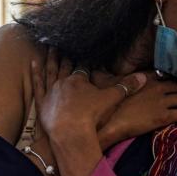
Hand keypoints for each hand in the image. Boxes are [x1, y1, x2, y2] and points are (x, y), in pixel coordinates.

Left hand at [31, 52, 147, 148]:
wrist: (71, 133)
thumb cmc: (92, 116)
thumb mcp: (112, 100)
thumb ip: (126, 87)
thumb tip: (143, 76)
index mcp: (79, 80)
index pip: (82, 66)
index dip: (84, 59)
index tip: (83, 49)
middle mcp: (63, 82)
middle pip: (65, 65)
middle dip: (65, 54)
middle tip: (62, 42)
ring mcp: (51, 92)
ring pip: (50, 71)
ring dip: (50, 59)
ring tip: (49, 47)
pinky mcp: (42, 103)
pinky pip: (37, 85)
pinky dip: (35, 74)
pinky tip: (33, 63)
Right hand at [93, 71, 176, 149]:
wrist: (112, 121)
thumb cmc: (111, 106)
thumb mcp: (118, 88)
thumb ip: (127, 82)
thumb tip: (119, 74)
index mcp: (145, 79)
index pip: (163, 75)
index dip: (172, 77)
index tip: (175, 79)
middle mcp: (157, 87)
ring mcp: (162, 102)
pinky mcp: (166, 116)